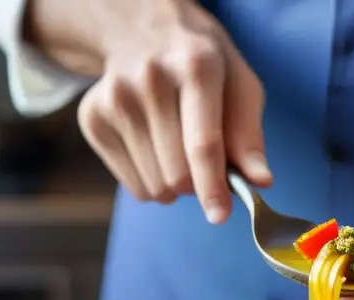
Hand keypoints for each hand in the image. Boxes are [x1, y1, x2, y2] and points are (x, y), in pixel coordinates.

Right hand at [75, 0, 271, 221]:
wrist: (141, 29)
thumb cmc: (200, 63)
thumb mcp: (237, 83)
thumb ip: (249, 134)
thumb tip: (260, 181)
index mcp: (196, 66)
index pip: (202, 143)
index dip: (212, 186)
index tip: (219, 215)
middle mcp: (150, 78)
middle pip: (177, 173)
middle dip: (198, 185)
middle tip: (204, 165)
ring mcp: (115, 98)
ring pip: (155, 186)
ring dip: (175, 186)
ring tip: (177, 150)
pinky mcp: (92, 119)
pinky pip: (133, 186)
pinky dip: (152, 183)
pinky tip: (154, 148)